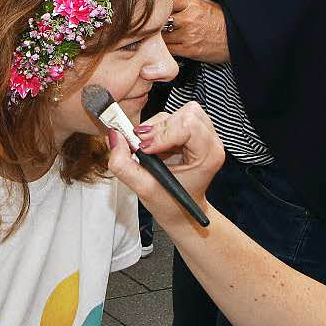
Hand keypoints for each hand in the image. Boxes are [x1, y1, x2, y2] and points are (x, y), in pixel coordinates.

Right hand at [107, 103, 224, 223]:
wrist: (183, 212)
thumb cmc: (172, 204)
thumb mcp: (144, 189)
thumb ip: (124, 165)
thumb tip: (114, 137)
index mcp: (208, 156)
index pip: (188, 125)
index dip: (163, 133)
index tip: (145, 148)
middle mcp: (211, 142)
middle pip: (185, 114)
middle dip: (159, 129)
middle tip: (143, 147)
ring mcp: (204, 135)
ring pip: (177, 112)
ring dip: (158, 128)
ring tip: (150, 149)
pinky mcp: (193, 131)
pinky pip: (173, 117)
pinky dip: (158, 128)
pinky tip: (155, 147)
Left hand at [164, 0, 230, 63]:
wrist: (235, 39)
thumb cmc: (223, 23)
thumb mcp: (208, 4)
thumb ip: (189, 4)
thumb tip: (174, 4)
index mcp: (193, 5)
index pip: (167, 3)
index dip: (162, 9)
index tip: (160, 12)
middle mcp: (189, 19)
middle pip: (161, 20)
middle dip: (158, 24)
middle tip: (157, 27)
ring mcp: (188, 36)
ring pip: (162, 36)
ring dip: (161, 38)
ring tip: (163, 38)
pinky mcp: (188, 50)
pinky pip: (169, 50)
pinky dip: (166, 49)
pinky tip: (168, 47)